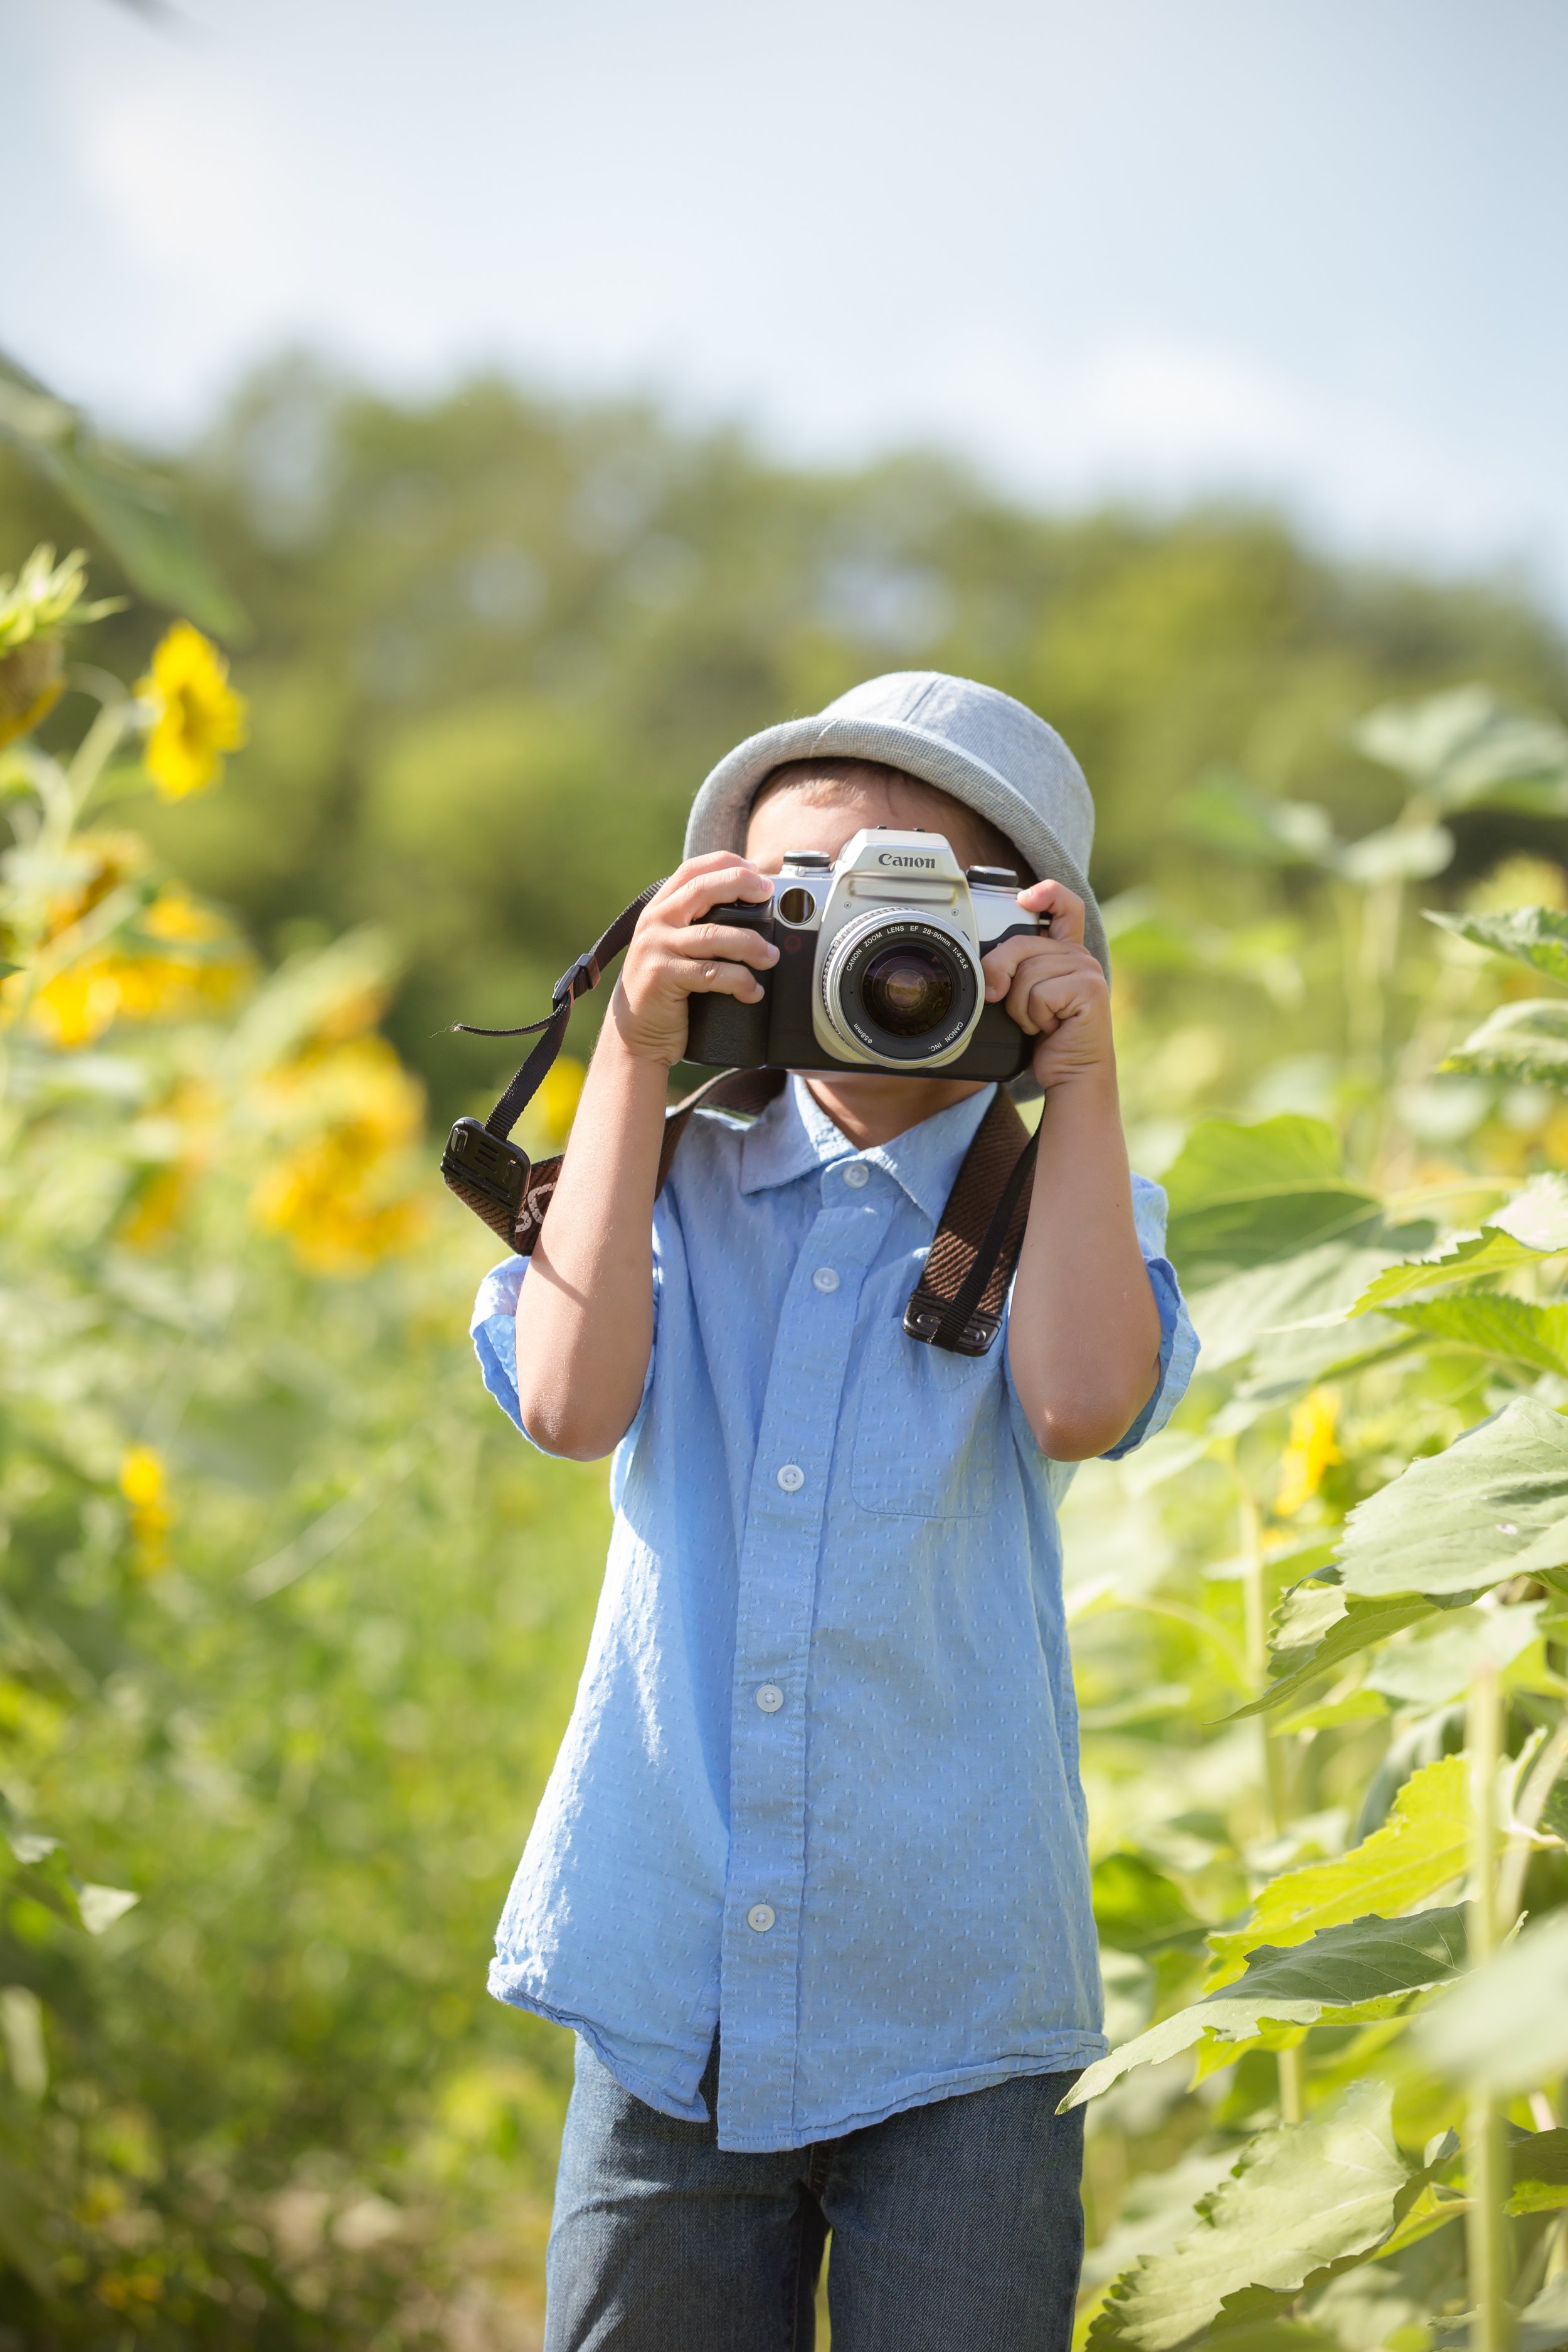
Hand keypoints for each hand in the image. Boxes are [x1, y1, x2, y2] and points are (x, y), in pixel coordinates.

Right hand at [608, 853, 778, 1067]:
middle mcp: (655, 922)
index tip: (756, 872)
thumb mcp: (675, 947)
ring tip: (770, 956)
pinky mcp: (661, 976)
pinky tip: (752, 991)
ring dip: (750, 944)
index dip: (726, 864)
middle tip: (768, 895)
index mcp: (660, 908)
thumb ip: (697, 925)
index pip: (692, 870)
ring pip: (713, 935)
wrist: (635, 1034)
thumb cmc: (664, 990)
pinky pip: (711, 973)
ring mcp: (655, 948)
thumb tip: (751, 909)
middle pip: (702, 889)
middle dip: (740, 885)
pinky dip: (739, 981)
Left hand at [980, 879, 1113, 1089]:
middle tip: (1007, 1002)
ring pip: (1026, 974)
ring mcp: (1087, 971)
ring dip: (1019, 1007)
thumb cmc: (1046, 1038)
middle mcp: (1079, 957)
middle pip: (1020, 944)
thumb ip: (1013, 969)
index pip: (1065, 907)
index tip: (1024, 899)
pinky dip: (1033, 1017)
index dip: (1047, 894)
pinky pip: (1039, 993)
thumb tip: (988, 971)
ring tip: (1039, 1021)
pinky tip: (1051, 1028)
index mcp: (1065, 953)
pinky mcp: (1089, 990)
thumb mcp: (1024, 997)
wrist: (1071, 1075)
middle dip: (1001, 975)